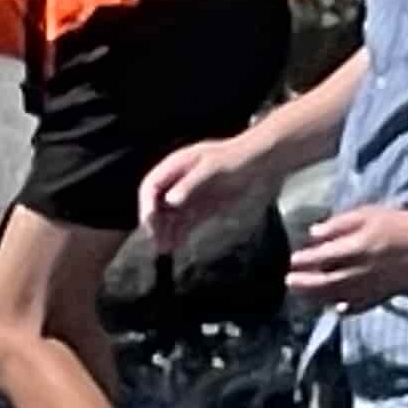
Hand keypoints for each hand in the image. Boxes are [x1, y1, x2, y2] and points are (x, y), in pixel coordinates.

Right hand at [139, 134, 251, 249]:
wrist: (261, 162)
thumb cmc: (235, 158)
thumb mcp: (212, 167)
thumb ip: (190, 184)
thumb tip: (170, 201)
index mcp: (176, 165)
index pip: (151, 186)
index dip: (147, 204)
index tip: (149, 222)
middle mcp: (180, 181)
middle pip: (158, 203)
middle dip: (155, 222)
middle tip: (155, 242)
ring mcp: (192, 195)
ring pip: (172, 216)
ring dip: (166, 232)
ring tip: (164, 249)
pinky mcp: (204, 207)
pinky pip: (187, 222)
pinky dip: (180, 233)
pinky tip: (178, 245)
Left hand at [287, 202, 407, 311]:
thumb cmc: (398, 223)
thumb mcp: (367, 214)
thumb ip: (339, 224)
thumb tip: (313, 233)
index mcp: (356, 248)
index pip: (322, 258)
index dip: (305, 261)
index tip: (292, 261)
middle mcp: (362, 271)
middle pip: (327, 282)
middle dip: (305, 284)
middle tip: (288, 283)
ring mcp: (374, 286)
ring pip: (341, 297)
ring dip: (319, 298)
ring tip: (304, 296)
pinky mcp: (386, 294)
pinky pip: (363, 305)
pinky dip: (348, 309)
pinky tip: (338, 309)